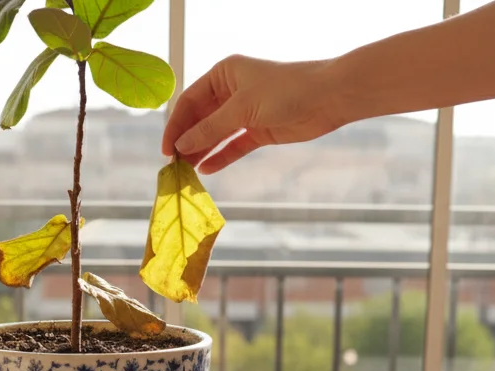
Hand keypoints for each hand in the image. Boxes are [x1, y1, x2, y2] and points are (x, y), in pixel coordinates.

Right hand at [161, 54, 344, 173]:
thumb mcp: (242, 108)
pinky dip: (220, 157)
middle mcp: (231, 91)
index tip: (166, 149)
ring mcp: (245, 112)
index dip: (175, 125)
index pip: (189, 101)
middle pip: (200, 119)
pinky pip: (233, 146)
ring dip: (201, 152)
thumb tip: (182, 145)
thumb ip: (211, 128)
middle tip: (173, 166)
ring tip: (186, 173)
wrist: (328, 97)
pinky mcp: (258, 130)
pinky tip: (206, 170)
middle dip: (187, 141)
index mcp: (223, 74)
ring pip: (215, 134)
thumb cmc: (285, 90)